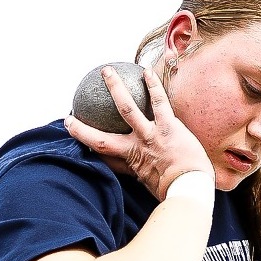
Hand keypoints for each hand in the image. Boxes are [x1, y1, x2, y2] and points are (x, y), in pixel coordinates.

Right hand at [64, 66, 212, 199]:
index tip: (77, 139)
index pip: (102, 156)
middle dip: (82, 129)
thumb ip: (140, 173)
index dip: (87, 147)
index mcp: (130, 163)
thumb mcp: (149, 184)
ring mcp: (150, 136)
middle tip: (70, 117)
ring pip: (126, 109)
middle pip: (101, 139)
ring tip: (107, 72)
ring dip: (115, 88)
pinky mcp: (168, 127)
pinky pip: (158, 102)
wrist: (190, 189)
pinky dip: (152, 85)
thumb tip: (135, 172)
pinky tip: (146, 71)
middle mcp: (135, 148)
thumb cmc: (174, 189)